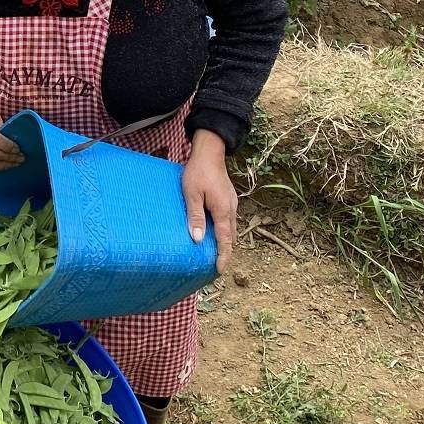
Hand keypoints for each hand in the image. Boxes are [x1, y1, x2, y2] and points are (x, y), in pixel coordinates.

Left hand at [181, 131, 236, 275]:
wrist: (210, 152)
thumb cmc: (198, 172)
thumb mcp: (191, 194)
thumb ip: (195, 216)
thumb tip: (197, 239)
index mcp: (223, 211)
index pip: (225, 240)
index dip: (223, 256)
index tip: (219, 270)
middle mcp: (231, 209)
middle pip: (231, 237)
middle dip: (225, 252)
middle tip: (215, 266)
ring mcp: (231, 203)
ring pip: (231, 228)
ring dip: (225, 241)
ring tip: (215, 252)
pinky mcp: (228, 198)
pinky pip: (228, 220)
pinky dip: (224, 230)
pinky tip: (214, 232)